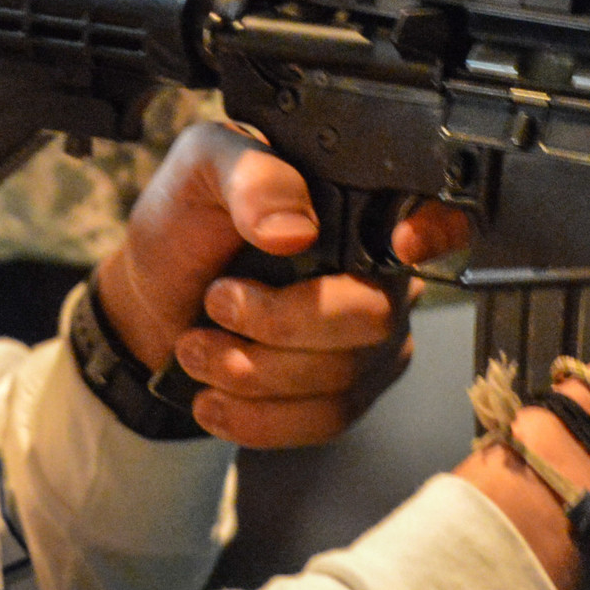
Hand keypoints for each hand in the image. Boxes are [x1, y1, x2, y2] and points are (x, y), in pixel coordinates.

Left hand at [90, 122, 462, 447]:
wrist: (150, 297)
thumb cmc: (184, 225)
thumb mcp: (200, 169)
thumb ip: (249, 175)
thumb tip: (297, 228)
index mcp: (356, 204)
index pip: (438, 213)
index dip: (439, 230)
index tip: (403, 244)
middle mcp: (378, 272)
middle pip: (375, 316)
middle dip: (281, 325)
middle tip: (216, 303)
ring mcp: (368, 338)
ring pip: (343, 377)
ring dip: (252, 373)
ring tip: (195, 347)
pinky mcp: (345, 392)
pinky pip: (326, 420)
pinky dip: (259, 417)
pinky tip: (213, 400)